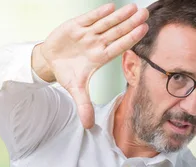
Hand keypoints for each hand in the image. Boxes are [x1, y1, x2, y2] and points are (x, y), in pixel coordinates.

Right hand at [32, 3, 148, 127]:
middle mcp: (97, 43)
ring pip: (106, 23)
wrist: (50, 61)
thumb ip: (83, 105)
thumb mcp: (75, 90)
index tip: (144, 31)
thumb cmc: (68, 73)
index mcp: (100, 57)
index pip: (120, 46)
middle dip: (131, 23)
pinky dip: (98, 13)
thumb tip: (88, 126)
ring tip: (134, 7)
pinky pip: (89, 18)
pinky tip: (111, 7)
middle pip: (117, 32)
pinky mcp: (75, 26)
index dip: (131, 38)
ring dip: (119, 15)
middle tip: (146, 14)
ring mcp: (88, 34)